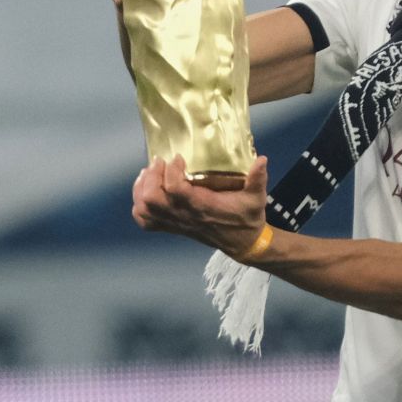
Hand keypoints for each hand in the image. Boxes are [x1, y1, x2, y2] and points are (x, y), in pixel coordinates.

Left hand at [132, 155, 268, 255]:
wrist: (243, 244)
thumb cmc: (248, 219)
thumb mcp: (257, 198)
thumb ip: (258, 179)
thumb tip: (262, 159)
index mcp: (203, 207)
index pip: (175, 189)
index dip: (171, 171)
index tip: (179, 158)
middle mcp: (185, 216)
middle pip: (152, 199)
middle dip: (152, 177)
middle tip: (160, 162)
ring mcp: (176, 223)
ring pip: (144, 209)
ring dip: (141, 189)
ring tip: (150, 173)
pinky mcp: (172, 228)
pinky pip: (145, 221)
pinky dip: (139, 206)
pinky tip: (145, 192)